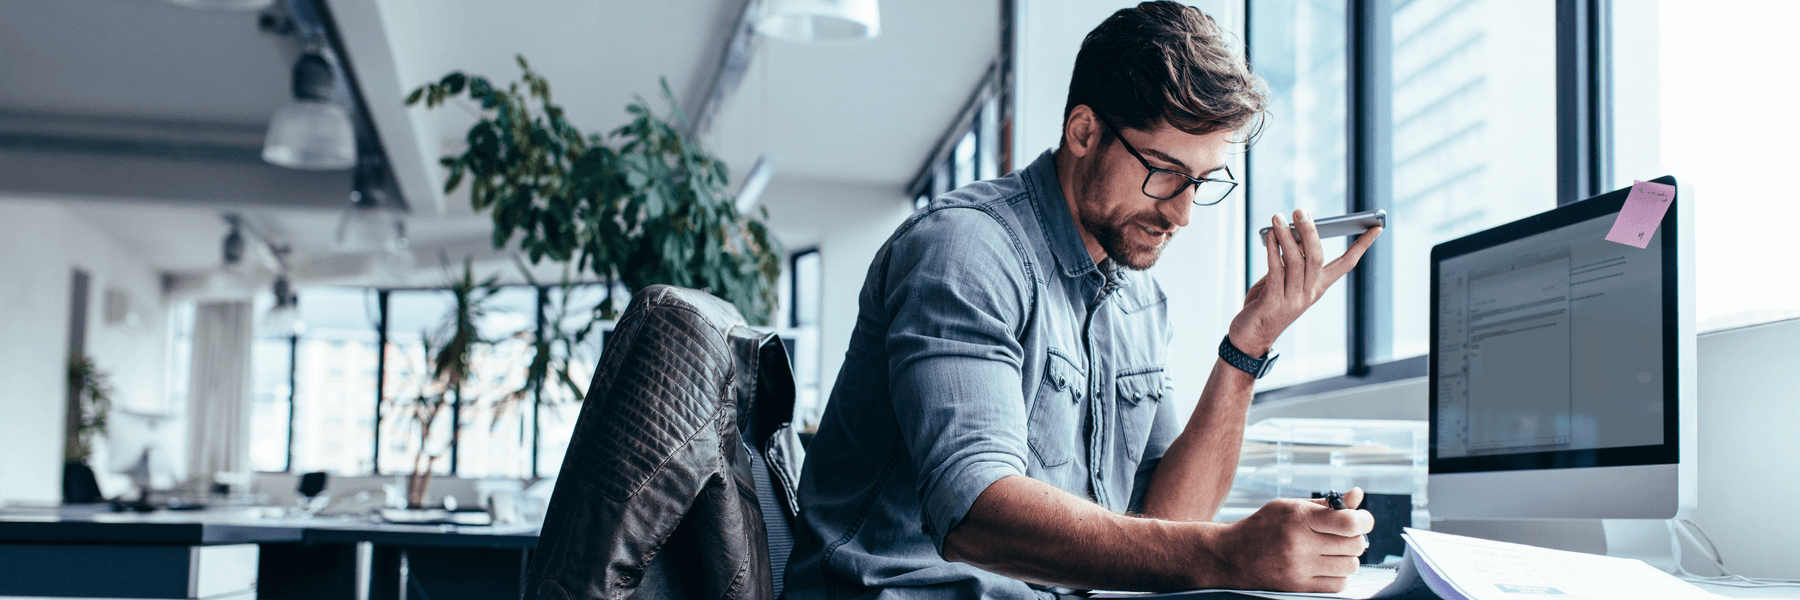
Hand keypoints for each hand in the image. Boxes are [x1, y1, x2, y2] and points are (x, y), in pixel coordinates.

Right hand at [1203, 488, 1373, 592]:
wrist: (1233, 556)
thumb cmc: (1265, 526)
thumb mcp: (1291, 506)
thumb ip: (1326, 504)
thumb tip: (1357, 496)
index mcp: (1299, 518)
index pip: (1348, 522)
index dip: (1364, 520)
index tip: (1362, 520)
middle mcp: (1300, 544)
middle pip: (1354, 545)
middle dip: (1355, 538)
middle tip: (1345, 535)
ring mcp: (1300, 568)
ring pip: (1350, 566)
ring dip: (1348, 558)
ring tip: (1334, 551)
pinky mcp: (1300, 586)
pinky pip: (1339, 584)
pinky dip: (1339, 575)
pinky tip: (1327, 566)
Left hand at [1229, 210, 1381, 354]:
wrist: (1251, 338)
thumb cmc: (1266, 305)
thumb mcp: (1283, 280)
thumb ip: (1290, 260)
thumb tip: (1293, 234)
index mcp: (1318, 287)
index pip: (1346, 264)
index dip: (1362, 246)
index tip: (1376, 227)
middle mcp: (1310, 293)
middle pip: (1317, 258)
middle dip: (1311, 232)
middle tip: (1301, 211)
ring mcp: (1293, 300)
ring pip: (1296, 262)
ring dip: (1286, 237)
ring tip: (1277, 218)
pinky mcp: (1274, 303)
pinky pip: (1275, 271)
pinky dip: (1272, 250)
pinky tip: (1269, 236)